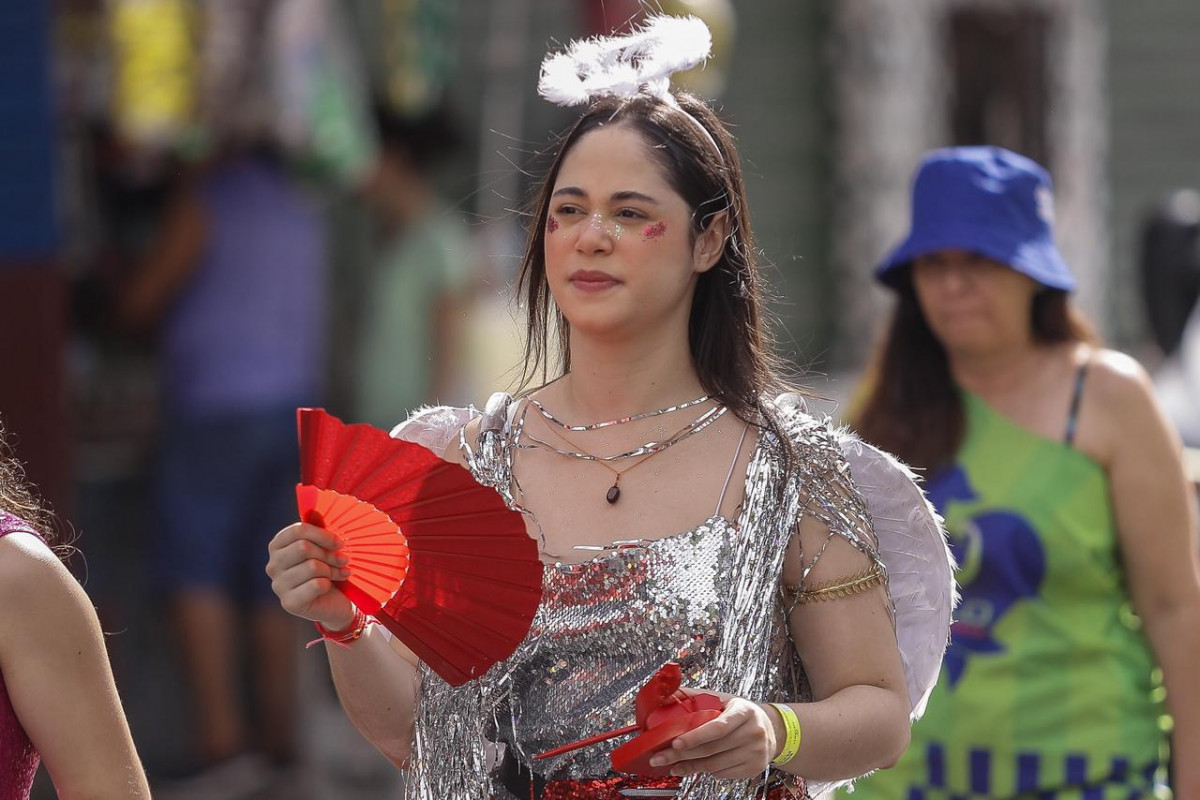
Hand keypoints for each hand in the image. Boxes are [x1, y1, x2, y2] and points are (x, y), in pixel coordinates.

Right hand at [266, 522, 353, 629]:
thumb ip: (318, 529)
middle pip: (303, 547)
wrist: (334, 602)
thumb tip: (315, 512)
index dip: (322, 534)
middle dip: (328, 553)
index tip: (339, 542)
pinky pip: (316, 585)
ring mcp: (278, 586)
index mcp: (278, 546)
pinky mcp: (289, 603)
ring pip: (312, 567)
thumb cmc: (327, 569)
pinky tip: (332, 585)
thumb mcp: (324, 547)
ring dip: (332, 570)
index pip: (298, 531)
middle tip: (342, 559)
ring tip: (340, 573)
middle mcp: (272, 566)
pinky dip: (329, 584)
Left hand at [648, 689, 781, 779]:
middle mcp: (753, 732)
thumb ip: (698, 697)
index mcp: (744, 711)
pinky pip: (723, 774)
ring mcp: (756, 753)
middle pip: (712, 749)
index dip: (695, 737)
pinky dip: (706, 772)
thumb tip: (669, 693)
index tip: (675, 743)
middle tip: (660, 758)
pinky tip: (695, 766)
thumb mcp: (725, 700)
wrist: (771, 730)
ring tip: (673, 765)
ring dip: (690, 766)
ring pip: (715, 765)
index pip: (718, 727)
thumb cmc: (741, 713)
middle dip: (682, 755)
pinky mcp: (754, 768)